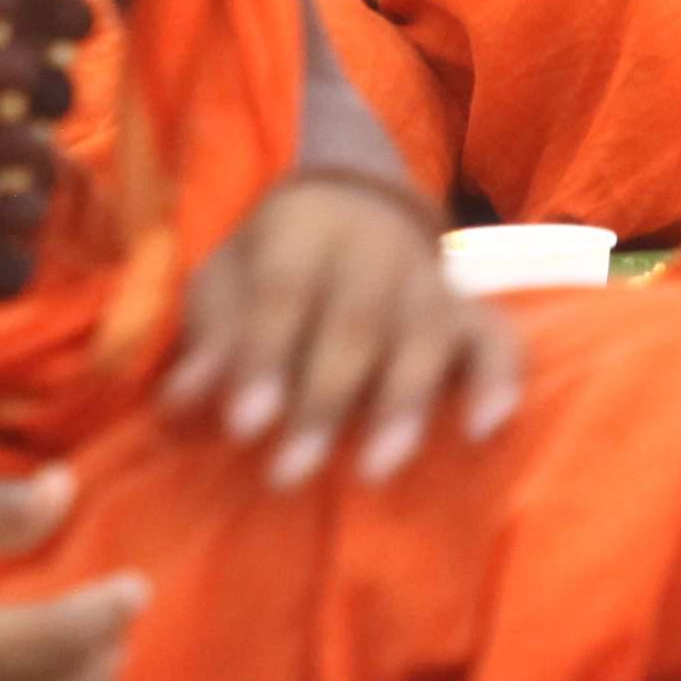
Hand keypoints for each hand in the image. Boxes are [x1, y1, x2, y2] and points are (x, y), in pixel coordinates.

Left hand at [162, 172, 516, 492]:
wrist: (351, 208)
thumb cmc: (272, 264)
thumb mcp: (225, 280)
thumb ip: (212, 335)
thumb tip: (182, 398)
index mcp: (304, 227)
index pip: (285, 288)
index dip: (265, 353)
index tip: (243, 425)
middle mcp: (375, 245)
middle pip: (356, 319)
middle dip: (324, 398)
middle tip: (289, 473)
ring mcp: (430, 278)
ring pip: (426, 332)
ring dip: (402, 402)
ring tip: (376, 469)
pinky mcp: (470, 312)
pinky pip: (498, 338)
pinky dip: (497, 379)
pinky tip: (482, 427)